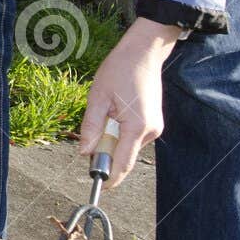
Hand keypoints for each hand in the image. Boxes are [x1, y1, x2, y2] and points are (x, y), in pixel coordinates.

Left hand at [77, 18, 182, 187]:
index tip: (97, 185)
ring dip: (112, 139)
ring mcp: (154, 128)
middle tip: (91, 135)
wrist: (143, 53)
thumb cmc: (119, 70)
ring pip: (127, 146)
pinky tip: (115, 112)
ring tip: (107, 111)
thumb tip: (84, 153)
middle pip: (124, 156)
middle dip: (105, 153)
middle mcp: (150, 131)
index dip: (109, 177)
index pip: (122, 163)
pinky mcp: (153, 123)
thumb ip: (91, 127)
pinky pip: (132, 137)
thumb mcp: (97, 98)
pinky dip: (120, 132)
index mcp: (136, 127)